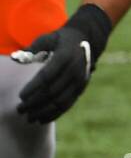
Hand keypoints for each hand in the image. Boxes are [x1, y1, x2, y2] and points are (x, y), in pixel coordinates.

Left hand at [14, 5, 111, 124]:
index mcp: (65, 56)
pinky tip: (41, 120)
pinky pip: (67, 105)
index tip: (21, 96)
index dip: (33, 87)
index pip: (47, 76)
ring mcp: (80, 81)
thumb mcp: (48, 38)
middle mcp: (75, 70)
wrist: (86, 40)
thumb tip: (17, 59)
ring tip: (28, 118)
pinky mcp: (81, 89)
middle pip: (52, 91)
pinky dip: (54, 114)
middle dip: (34, 103)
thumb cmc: (61, 39)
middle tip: (20, 109)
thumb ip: (33, 48)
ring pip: (60, 101)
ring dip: (43, 111)